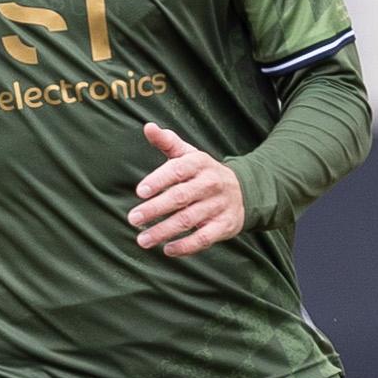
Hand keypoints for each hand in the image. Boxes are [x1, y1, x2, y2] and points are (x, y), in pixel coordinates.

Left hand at [129, 123, 245, 255]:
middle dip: (155, 209)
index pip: (178, 170)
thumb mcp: (189, 154)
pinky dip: (186, 246)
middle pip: (180, 197)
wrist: (244, 191)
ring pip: (189, 220)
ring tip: (142, 239)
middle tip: (133, 219)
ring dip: (164, 231)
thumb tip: (148, 127)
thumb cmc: (204, 173)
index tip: (139, 192)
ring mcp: (219, 206)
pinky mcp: (224, 226)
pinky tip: (167, 250)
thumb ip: (167, 142)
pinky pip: (204, 238)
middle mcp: (211, 184)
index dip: (158, 180)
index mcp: (199, 163)